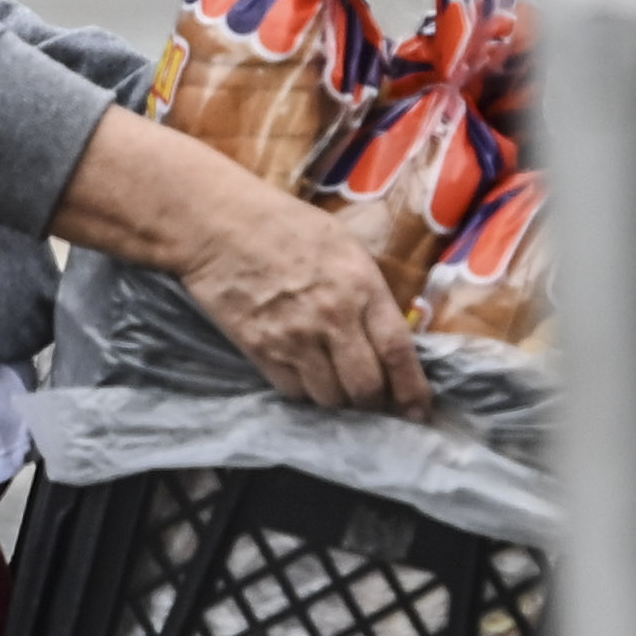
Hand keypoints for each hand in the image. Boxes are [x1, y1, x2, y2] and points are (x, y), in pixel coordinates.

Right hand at [54, 107, 432, 417]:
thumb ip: (370, 293)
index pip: (398, 354)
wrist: (217, 224)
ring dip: (339, 400)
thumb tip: (390, 339)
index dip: (413, 391)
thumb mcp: (345, 247)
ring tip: (338, 386)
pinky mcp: (261, 351)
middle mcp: (332, 318)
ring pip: (330, 398)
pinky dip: (306, 393)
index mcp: (361, 286)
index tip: (418, 412)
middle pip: (365, 388)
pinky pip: (294, 392)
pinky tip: (306, 376)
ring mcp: (294, 338)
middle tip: (374, 400)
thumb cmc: (285, 226)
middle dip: (374, 402)